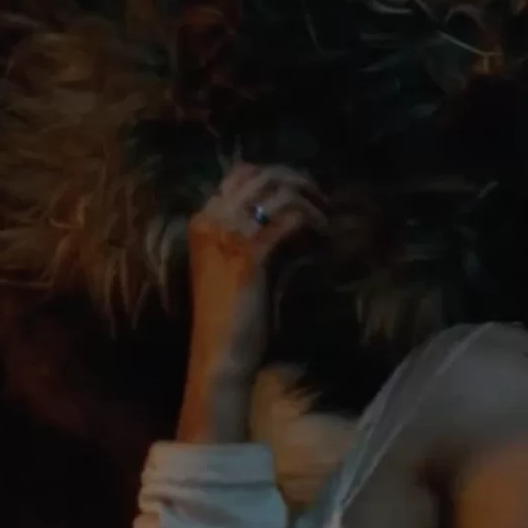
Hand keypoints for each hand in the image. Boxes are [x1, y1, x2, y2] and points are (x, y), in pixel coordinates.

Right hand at [177, 163, 323, 441]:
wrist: (219, 352)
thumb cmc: (230, 316)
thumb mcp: (233, 265)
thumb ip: (249, 236)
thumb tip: (284, 215)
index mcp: (202, 220)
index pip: (241, 175)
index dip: (277, 176)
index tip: (303, 192)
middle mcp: (210, 220)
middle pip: (261, 175)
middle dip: (298, 181)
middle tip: (322, 200)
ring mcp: (228, 236)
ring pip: (277, 193)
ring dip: (309, 201)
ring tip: (325, 220)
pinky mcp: (250, 256)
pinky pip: (288, 220)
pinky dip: (311, 222)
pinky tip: (323, 236)